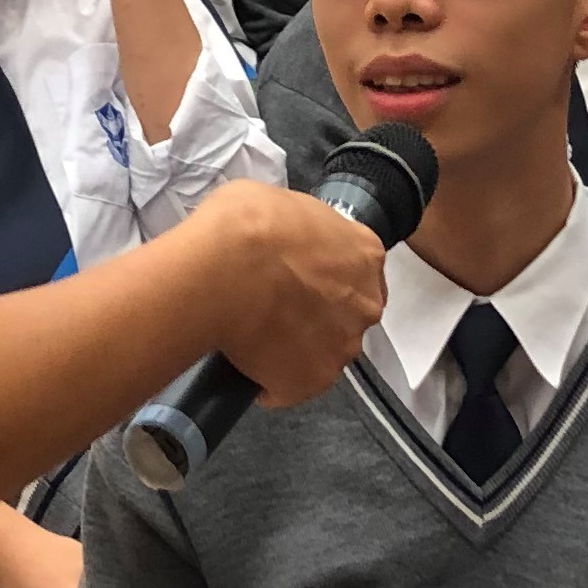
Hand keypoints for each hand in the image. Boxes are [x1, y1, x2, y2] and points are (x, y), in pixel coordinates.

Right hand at [185, 179, 386, 404]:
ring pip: (322, 351)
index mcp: (365, 253)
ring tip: (254, 336)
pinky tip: (245, 361)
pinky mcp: (312, 382)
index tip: (298, 277)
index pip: (356, 269)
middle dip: (316, 314)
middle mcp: (365, 303)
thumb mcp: (279, 201)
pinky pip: (291, 385)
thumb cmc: (247, 227)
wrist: (222, 272)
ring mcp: (342, 347)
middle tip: (274, 306)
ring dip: (296, 348)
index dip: (324, 274)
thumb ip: (297, 229)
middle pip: (346, 314)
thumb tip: (284, 239)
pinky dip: (272, 380)